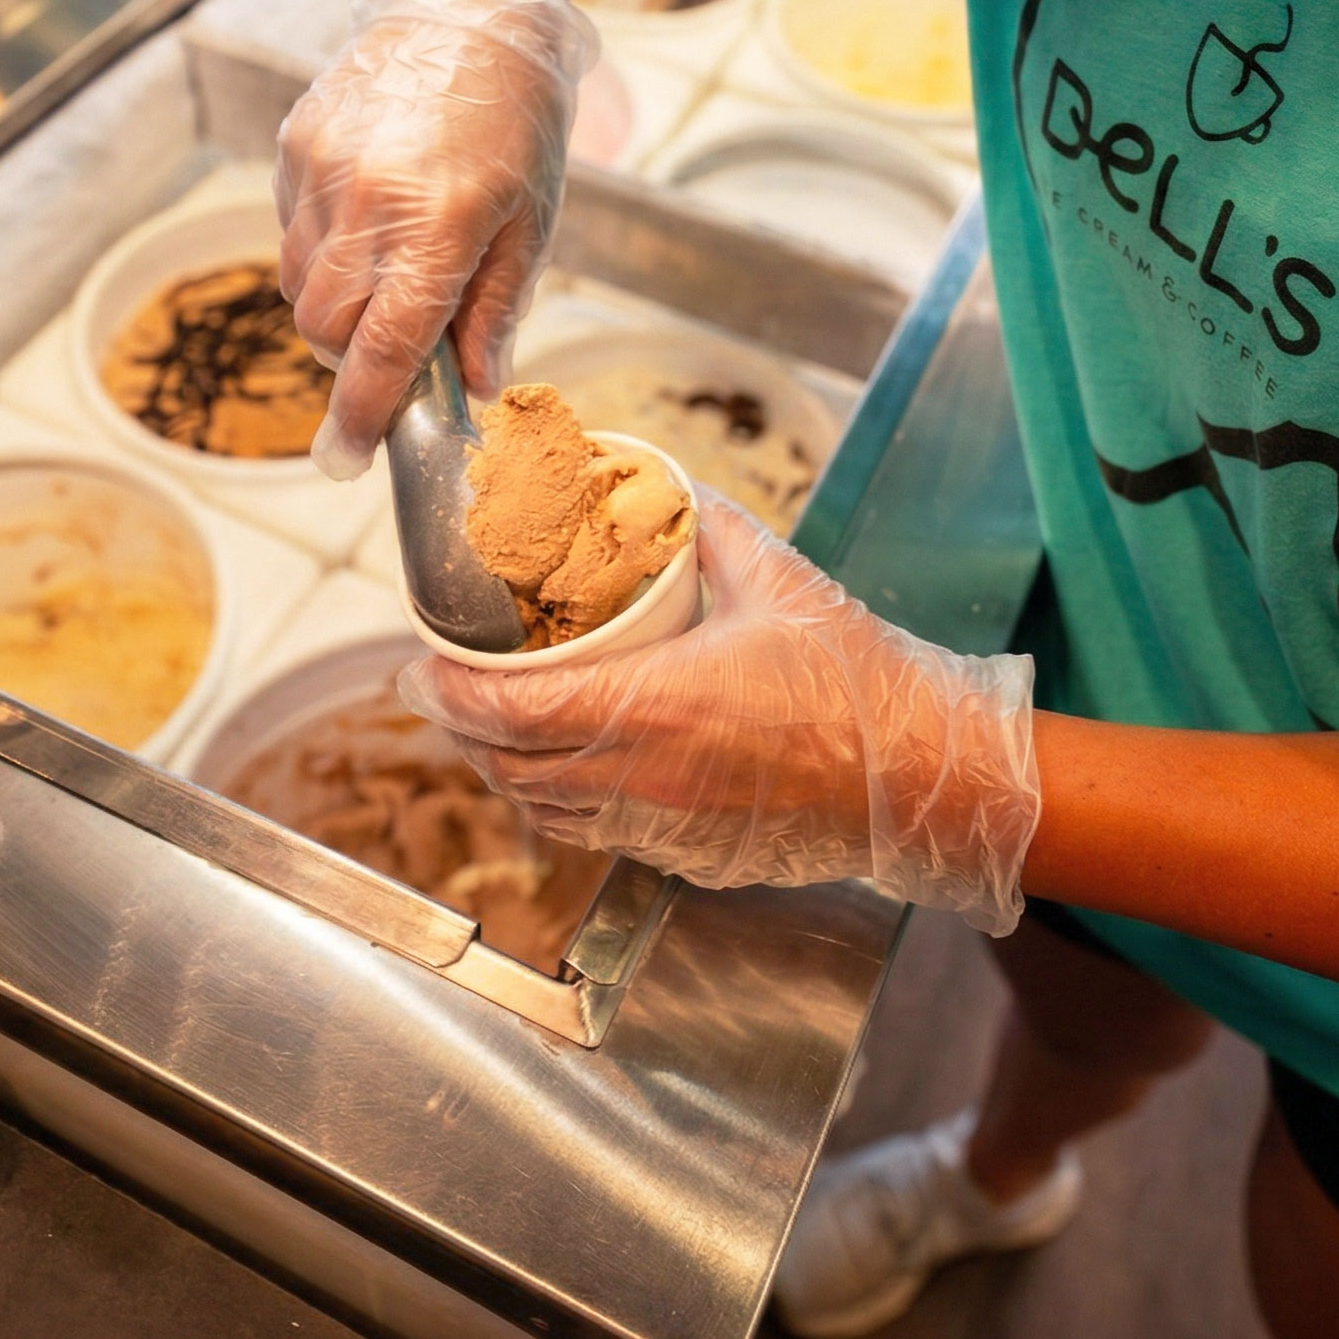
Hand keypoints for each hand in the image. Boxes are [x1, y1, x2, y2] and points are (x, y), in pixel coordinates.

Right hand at [275, 0, 596, 477]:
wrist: (472, 8)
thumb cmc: (519, 118)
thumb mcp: (533, 219)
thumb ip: (496, 309)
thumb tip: (472, 389)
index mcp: (441, 222)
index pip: (384, 345)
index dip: (362, 413)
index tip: (345, 459)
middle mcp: (369, 198)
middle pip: (327, 328)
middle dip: (354, 359)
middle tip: (398, 346)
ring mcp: (322, 168)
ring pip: (300, 286)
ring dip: (335, 308)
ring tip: (388, 275)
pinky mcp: (296, 143)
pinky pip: (291, 230)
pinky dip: (323, 251)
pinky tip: (369, 219)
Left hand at [399, 495, 1038, 933]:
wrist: (923, 775)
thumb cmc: (859, 682)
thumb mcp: (778, 577)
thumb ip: (709, 524)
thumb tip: (664, 483)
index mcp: (650, 706)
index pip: (508, 708)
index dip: (446, 690)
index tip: (415, 663)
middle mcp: (640, 778)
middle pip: (506, 765)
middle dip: (459, 726)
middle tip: (441, 685)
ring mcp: (659, 826)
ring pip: (541, 809)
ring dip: (502, 768)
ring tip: (491, 723)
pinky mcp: (683, 855)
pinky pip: (589, 834)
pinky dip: (555, 802)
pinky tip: (561, 769)